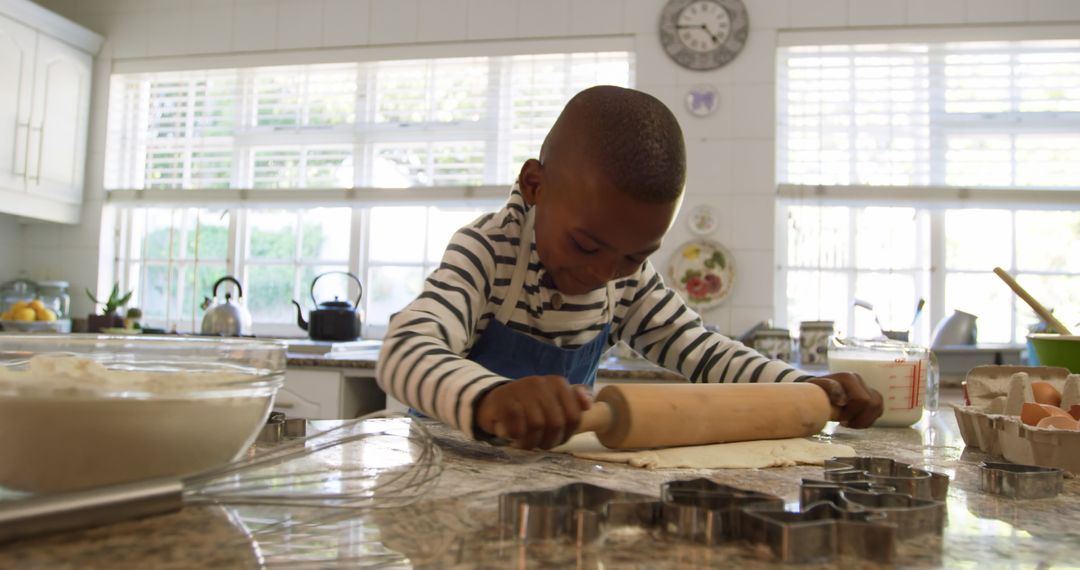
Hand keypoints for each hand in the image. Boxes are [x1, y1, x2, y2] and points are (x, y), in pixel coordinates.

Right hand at [475, 375, 590, 449]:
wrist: (494, 401)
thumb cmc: (528, 405)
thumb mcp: (552, 401)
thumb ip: (573, 401)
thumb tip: (589, 404)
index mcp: (557, 383)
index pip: (574, 416)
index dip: (567, 434)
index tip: (557, 438)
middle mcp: (541, 383)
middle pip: (556, 423)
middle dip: (549, 440)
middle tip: (540, 444)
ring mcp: (521, 390)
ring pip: (537, 425)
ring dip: (532, 441)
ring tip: (526, 443)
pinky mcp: (504, 400)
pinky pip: (518, 427)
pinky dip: (517, 437)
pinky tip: (514, 438)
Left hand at [807, 373, 882, 428]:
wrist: (817, 389)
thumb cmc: (815, 391)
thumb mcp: (816, 389)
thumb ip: (827, 390)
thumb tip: (842, 400)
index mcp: (848, 378)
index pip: (862, 400)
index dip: (853, 413)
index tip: (840, 420)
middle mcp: (859, 380)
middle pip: (872, 404)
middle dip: (859, 418)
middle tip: (844, 423)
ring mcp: (866, 387)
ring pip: (877, 407)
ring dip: (865, 420)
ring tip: (850, 423)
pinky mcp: (870, 396)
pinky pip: (878, 410)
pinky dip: (868, 420)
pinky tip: (855, 422)